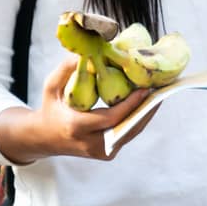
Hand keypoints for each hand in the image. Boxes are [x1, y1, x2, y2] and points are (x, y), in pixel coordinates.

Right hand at [0, 55, 157, 163]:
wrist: (44, 138)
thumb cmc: (49, 108)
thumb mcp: (51, 87)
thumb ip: (66, 69)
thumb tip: (88, 52)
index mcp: (76, 127)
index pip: (111, 118)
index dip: (131, 104)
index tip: (146, 89)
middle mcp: (91, 143)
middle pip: (128, 127)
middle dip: (147, 108)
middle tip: (161, 89)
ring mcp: (101, 151)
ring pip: (132, 132)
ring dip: (147, 113)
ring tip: (159, 93)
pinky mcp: (108, 153)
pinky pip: (128, 134)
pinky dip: (139, 118)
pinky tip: (148, 103)